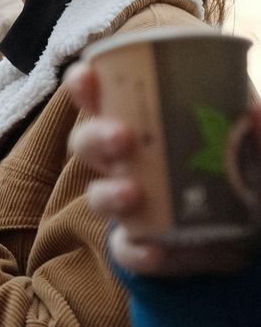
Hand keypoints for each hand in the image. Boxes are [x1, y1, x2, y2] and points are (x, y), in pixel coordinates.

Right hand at [66, 62, 255, 275]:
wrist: (251, 232)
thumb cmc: (241, 173)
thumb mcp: (254, 147)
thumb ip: (257, 131)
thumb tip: (254, 111)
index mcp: (143, 126)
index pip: (101, 98)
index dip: (83, 85)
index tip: (86, 75)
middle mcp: (126, 163)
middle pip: (87, 144)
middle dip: (96, 136)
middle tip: (122, 137)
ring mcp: (130, 206)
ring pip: (97, 195)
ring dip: (108, 192)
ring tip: (133, 193)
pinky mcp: (143, 247)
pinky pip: (128, 251)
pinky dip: (138, 252)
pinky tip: (156, 251)